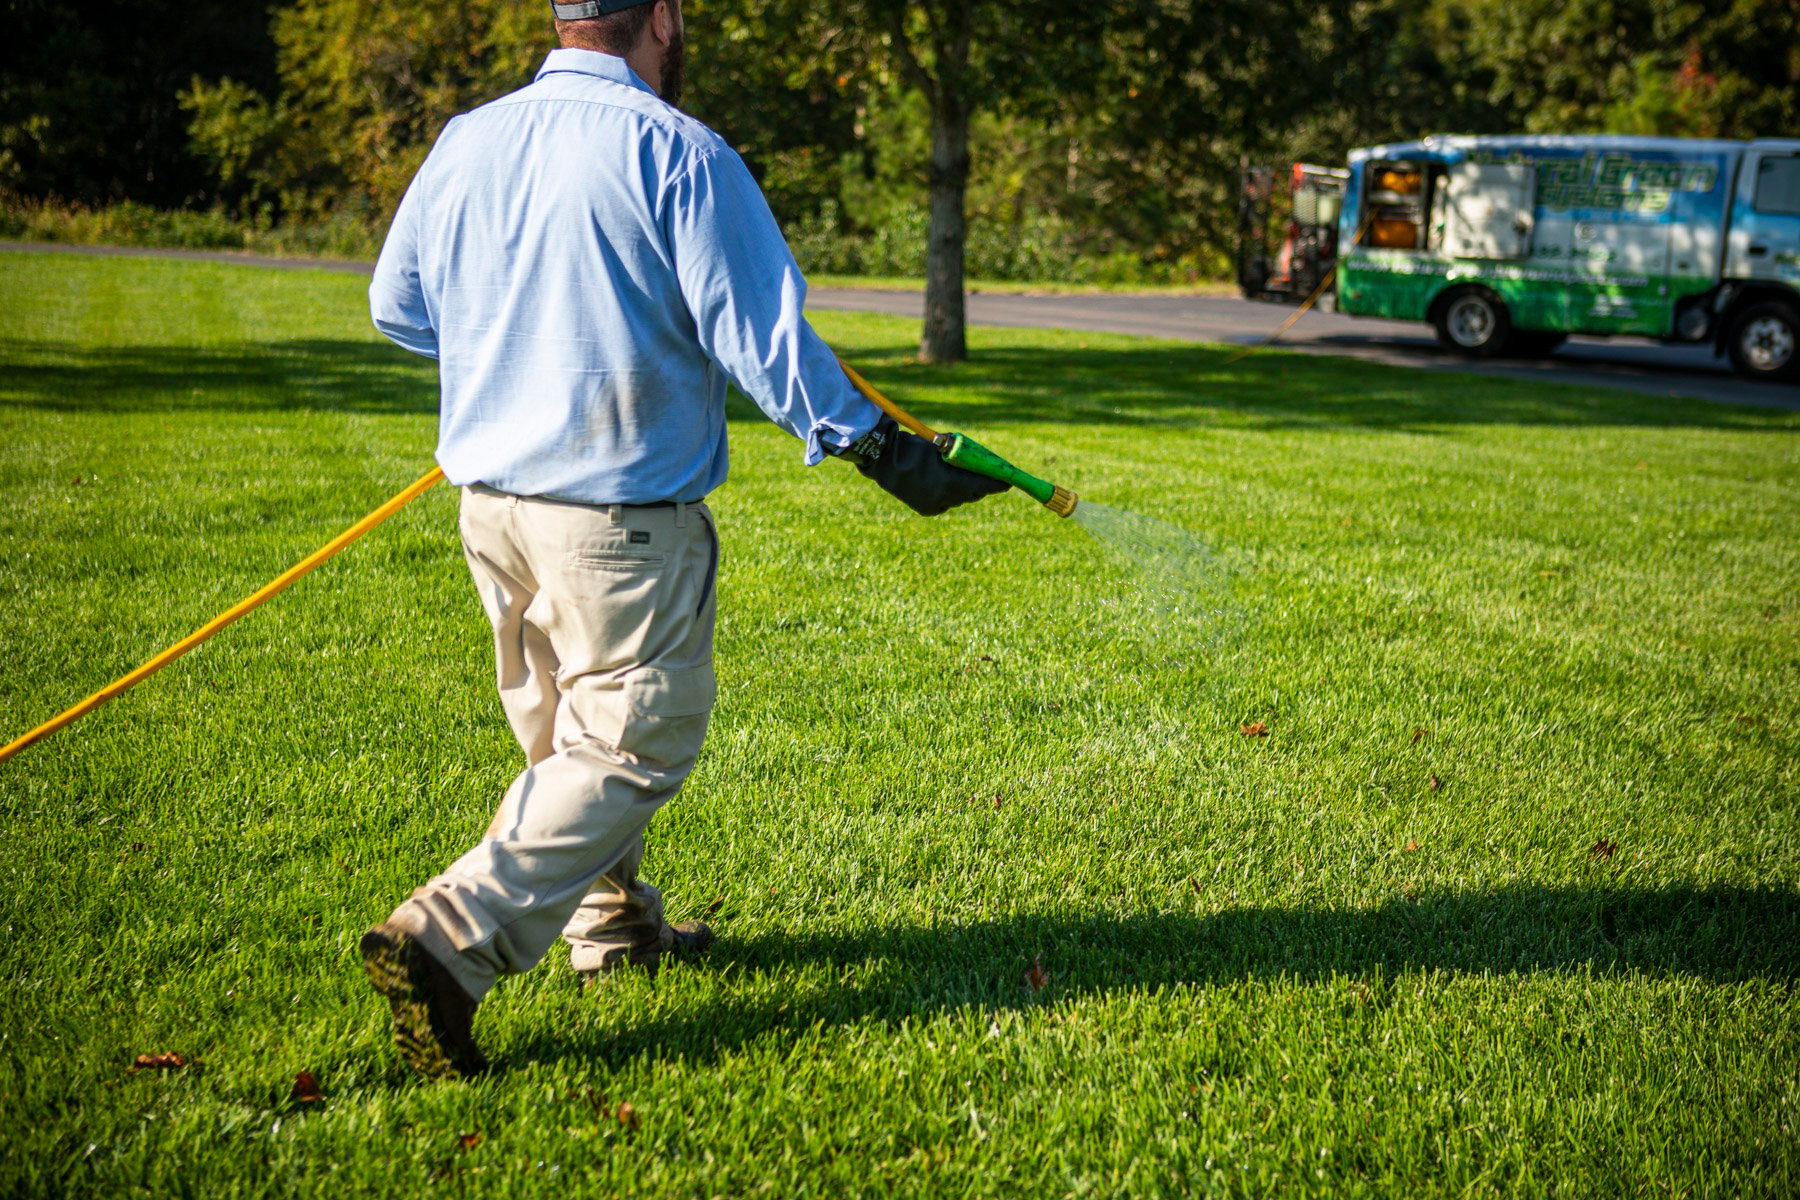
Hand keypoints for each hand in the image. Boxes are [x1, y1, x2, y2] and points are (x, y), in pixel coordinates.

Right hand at [849, 417, 1010, 515]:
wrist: (882, 460)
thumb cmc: (913, 448)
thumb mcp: (941, 447)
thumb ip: (961, 455)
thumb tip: (979, 462)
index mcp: (949, 483)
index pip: (980, 485)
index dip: (996, 483)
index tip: (1009, 481)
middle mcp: (944, 499)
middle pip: (972, 494)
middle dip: (981, 485)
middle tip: (989, 476)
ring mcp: (935, 506)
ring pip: (960, 499)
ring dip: (965, 489)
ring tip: (965, 476)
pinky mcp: (927, 509)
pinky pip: (947, 502)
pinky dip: (951, 494)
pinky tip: (948, 484)